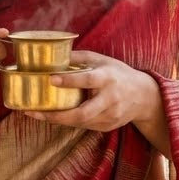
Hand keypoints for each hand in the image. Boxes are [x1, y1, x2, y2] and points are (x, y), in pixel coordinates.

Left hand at [23, 50, 156, 132]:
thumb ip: (80, 56)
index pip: (88, 80)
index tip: (51, 79)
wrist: (144, 96)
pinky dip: (69, 121)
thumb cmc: (119, 74)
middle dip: (57, 116)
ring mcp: (110, 115)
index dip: (69, 81)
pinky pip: (84, 125)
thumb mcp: (103, 60)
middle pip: (83, 113)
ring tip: (36, 114)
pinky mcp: (108, 126)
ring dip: (57, 120)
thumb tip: (54, 53)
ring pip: (80, 122)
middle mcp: (110, 99)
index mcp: (108, 78)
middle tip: (34, 111)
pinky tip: (54, 116)